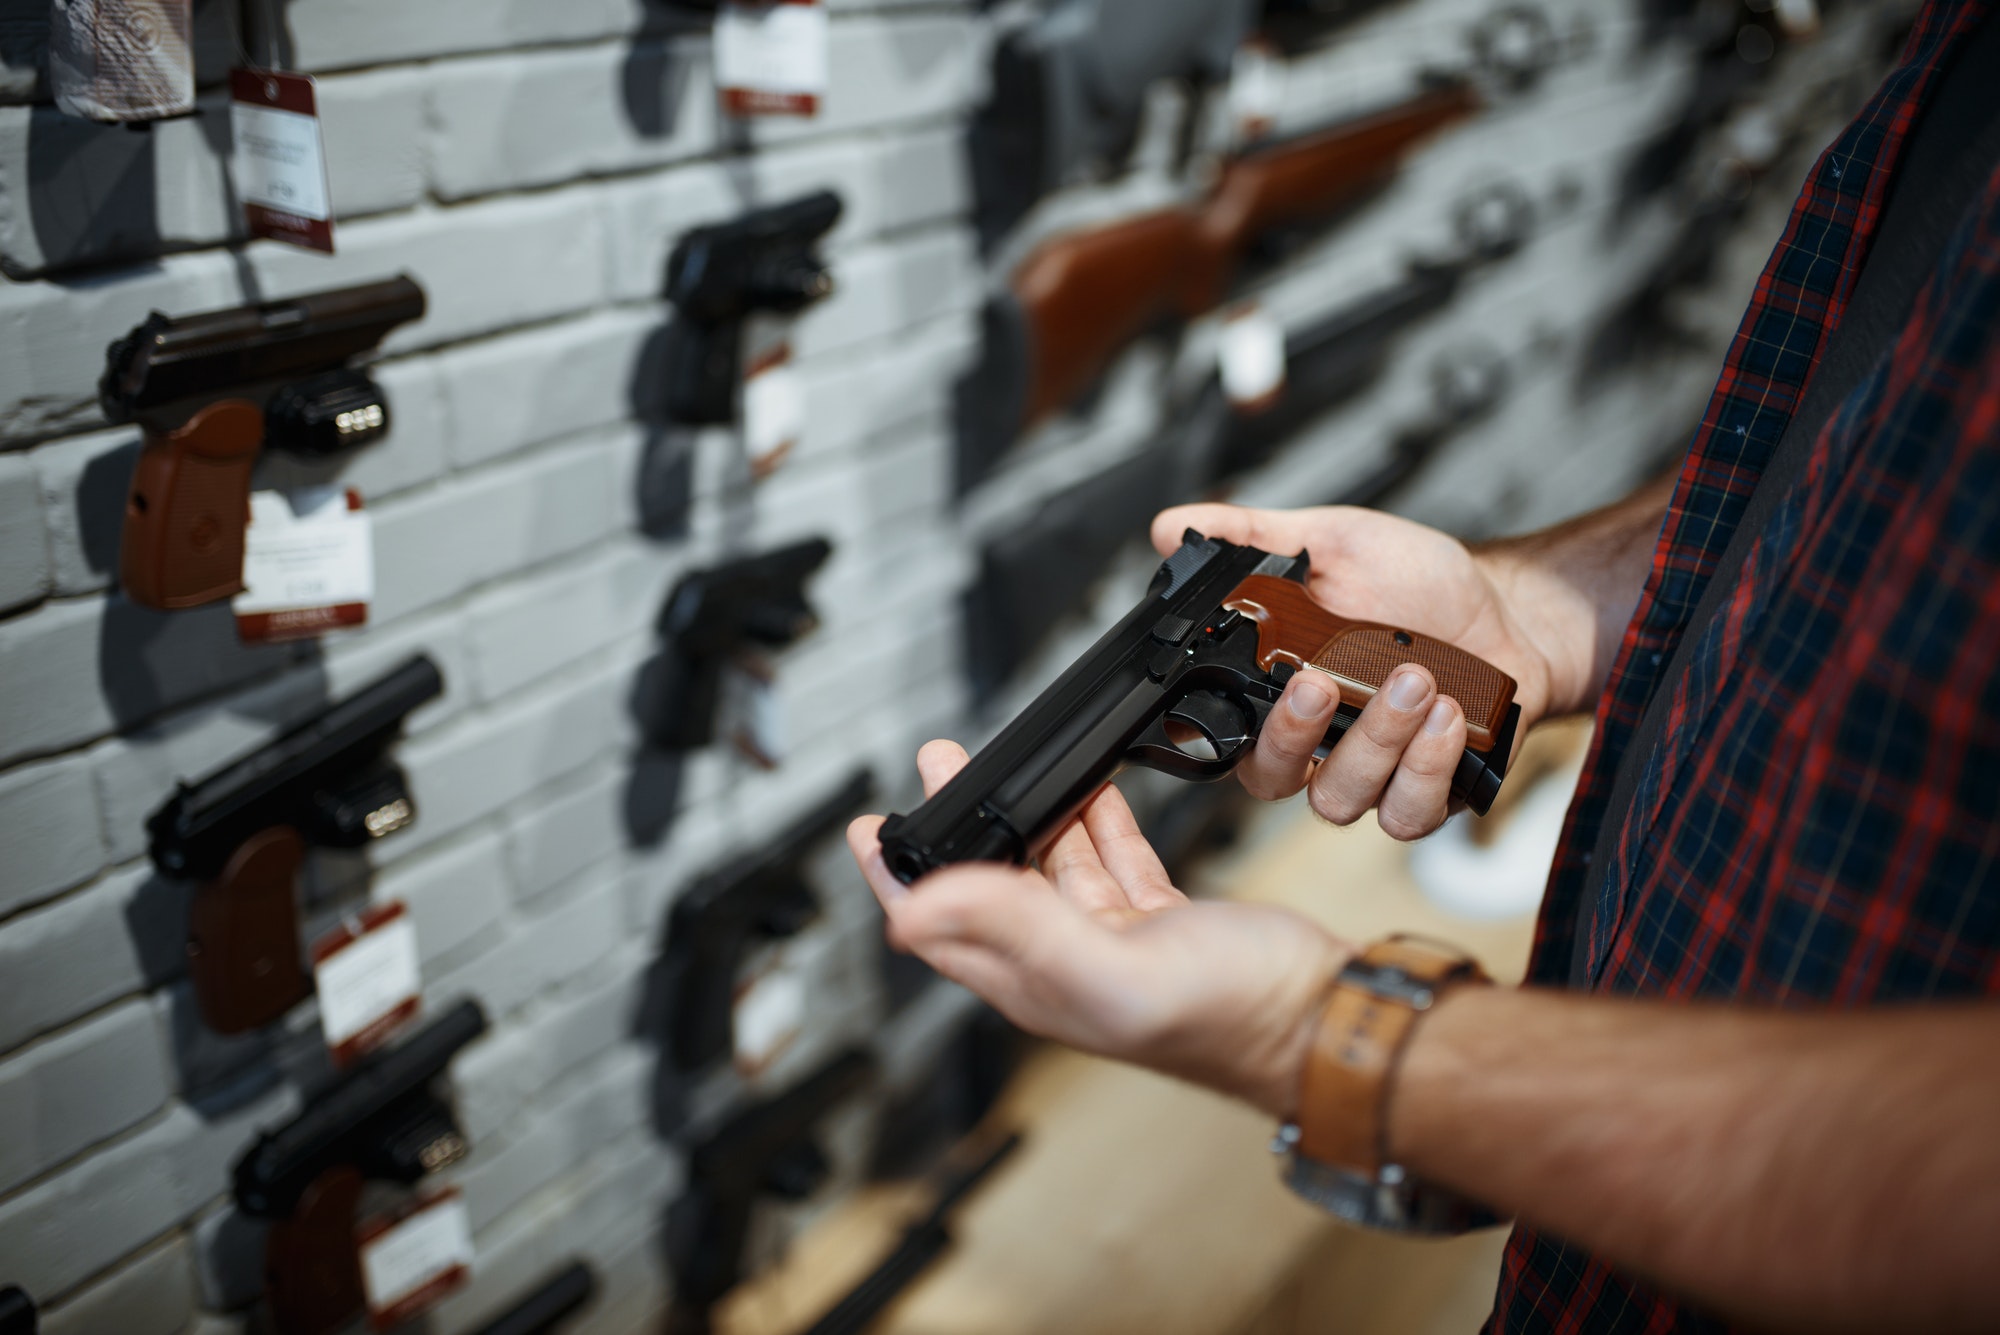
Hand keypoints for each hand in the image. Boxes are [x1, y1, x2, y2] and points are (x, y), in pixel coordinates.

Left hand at [849, 740, 1349, 1116]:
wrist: (1325, 1017)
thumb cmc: (1233, 1018)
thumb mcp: (1111, 968)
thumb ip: (1017, 930)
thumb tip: (919, 907)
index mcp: (1037, 982)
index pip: (941, 929)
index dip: (900, 879)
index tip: (872, 829)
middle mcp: (1065, 964)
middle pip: (988, 884)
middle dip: (956, 826)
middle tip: (935, 769)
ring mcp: (1114, 941)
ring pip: (1048, 865)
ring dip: (1022, 812)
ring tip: (992, 763)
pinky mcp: (1160, 919)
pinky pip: (1110, 860)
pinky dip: (1094, 819)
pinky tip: (1090, 790)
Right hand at [1151, 502, 1564, 839]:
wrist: (1509, 609)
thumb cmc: (1417, 582)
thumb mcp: (1332, 541)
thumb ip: (1253, 538)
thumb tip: (1173, 527)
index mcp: (1278, 691)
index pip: (1226, 730)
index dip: (1224, 723)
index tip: (1258, 674)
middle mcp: (1317, 743)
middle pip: (1271, 779)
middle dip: (1294, 735)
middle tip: (1323, 683)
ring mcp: (1370, 775)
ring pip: (1340, 798)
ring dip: (1375, 741)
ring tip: (1414, 679)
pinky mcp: (1426, 795)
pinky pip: (1407, 813)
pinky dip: (1426, 769)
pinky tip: (1448, 717)